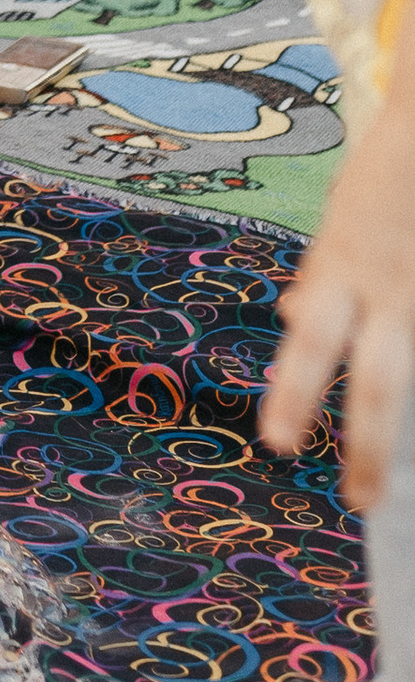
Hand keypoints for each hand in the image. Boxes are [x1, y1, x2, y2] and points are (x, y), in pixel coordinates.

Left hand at [262, 80, 414, 499]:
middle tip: (362, 502)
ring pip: (408, 373)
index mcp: (343, 269)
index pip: (310, 345)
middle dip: (369, 450)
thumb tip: (291, 322)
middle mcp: (391, 290)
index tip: (279, 446)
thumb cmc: (388, 179)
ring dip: (399, 427)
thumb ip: (323, 277)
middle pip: (379, 384)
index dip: (293, 396)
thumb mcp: (340, 222)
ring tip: (395, 480)